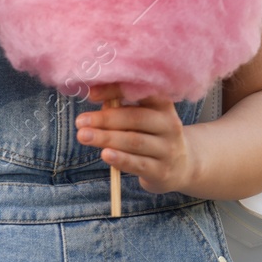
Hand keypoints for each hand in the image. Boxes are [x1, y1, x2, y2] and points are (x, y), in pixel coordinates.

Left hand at [76, 83, 196, 194]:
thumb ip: (120, 106)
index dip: (115, 90)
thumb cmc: (150, 135)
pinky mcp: (163, 171)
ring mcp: (168, 149)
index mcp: (163, 105)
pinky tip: (105, 154)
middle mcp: (169, 125)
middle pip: (135, 118)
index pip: (141, 92)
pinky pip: (139, 164)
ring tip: (83, 136)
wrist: (181, 167)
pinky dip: (120, 159)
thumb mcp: (142, 117)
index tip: (91, 94)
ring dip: (106, 138)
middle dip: (104, 119)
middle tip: (80, 121)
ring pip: (134, 141)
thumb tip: (94, 95)